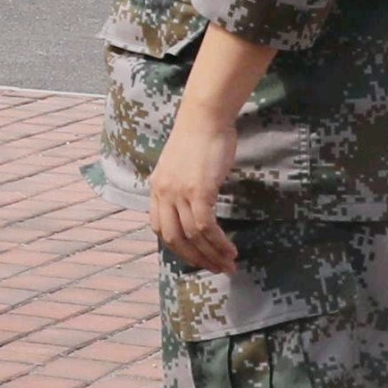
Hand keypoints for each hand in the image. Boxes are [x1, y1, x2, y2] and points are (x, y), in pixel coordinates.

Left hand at [147, 98, 240, 274]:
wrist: (204, 119)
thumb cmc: (198, 140)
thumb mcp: (181, 168)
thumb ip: (182, 188)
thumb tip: (195, 207)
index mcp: (156, 189)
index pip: (159, 228)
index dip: (177, 248)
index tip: (195, 257)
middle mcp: (162, 193)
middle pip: (173, 238)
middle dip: (195, 258)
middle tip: (215, 269)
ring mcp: (179, 193)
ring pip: (192, 235)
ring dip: (211, 254)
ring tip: (228, 265)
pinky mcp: (199, 191)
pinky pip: (206, 226)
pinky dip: (218, 242)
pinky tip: (230, 250)